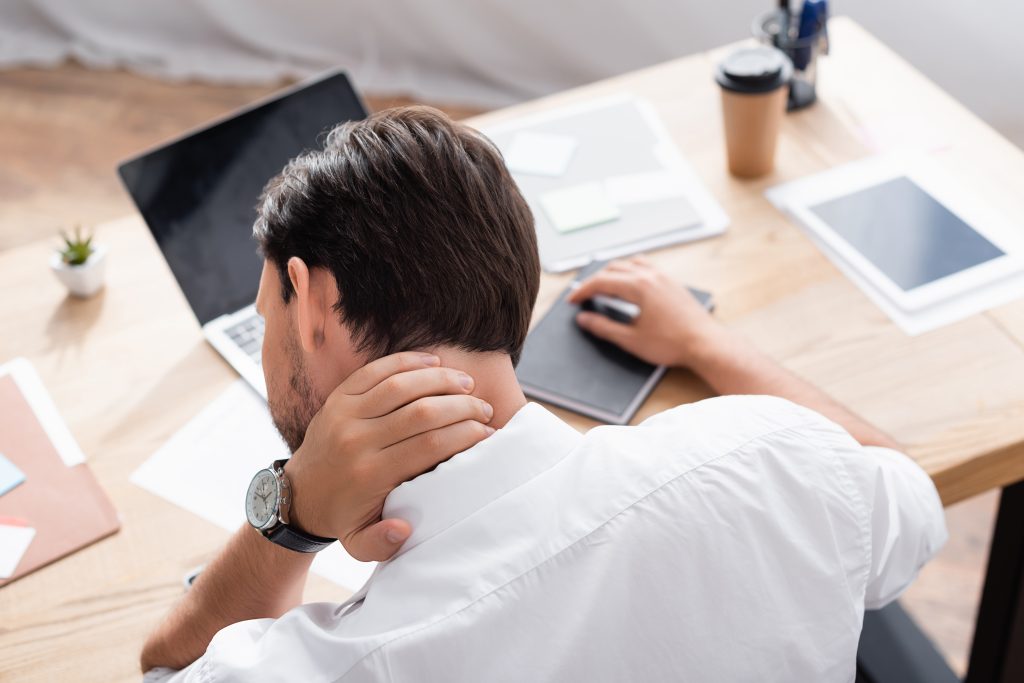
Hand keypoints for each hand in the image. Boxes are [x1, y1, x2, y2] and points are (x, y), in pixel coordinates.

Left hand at [284, 352, 493, 561]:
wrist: (299, 495)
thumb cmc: (343, 517)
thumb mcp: (359, 544)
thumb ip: (383, 544)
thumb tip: (404, 527)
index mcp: (370, 474)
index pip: (429, 445)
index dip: (465, 435)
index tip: (488, 434)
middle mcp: (357, 440)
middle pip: (421, 412)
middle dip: (462, 407)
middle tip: (484, 410)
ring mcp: (345, 414)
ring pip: (401, 385)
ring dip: (441, 380)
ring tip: (467, 384)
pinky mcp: (338, 397)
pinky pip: (376, 370)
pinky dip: (408, 362)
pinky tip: (434, 363)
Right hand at [567, 257, 725, 367]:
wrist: (705, 343)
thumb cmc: (672, 343)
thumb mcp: (631, 340)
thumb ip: (603, 328)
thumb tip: (584, 319)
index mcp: (639, 286)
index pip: (601, 282)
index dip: (583, 291)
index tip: (573, 300)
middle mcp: (651, 276)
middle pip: (614, 268)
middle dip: (595, 281)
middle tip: (585, 296)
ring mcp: (664, 277)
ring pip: (631, 263)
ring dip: (614, 272)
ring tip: (605, 287)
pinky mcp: (672, 283)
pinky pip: (646, 267)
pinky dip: (631, 272)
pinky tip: (631, 286)